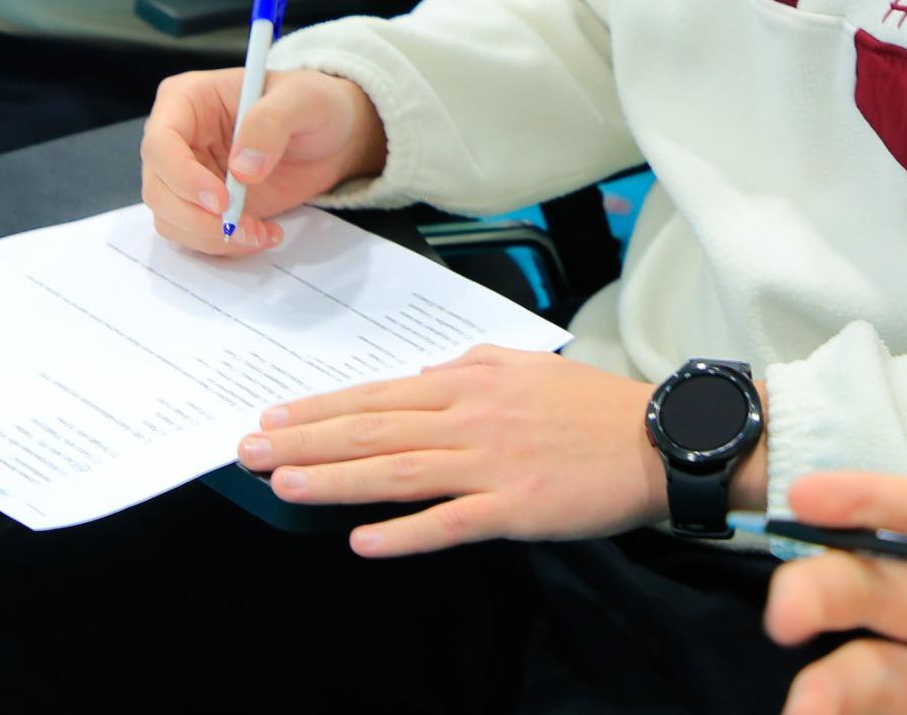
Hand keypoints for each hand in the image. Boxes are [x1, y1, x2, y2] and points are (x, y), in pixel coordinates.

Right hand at [138, 67, 387, 252]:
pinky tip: (262, 234)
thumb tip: (242, 167)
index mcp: (188, 99)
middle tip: (242, 228)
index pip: (160, 142)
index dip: (182, 176)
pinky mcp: (205, 206)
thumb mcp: (303, 99)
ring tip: (260, 232)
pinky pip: (195, 235)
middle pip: (158, 189)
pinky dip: (225, 245)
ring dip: (211, 237)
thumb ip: (271, 123)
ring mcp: (189, 176)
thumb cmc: (312, 103)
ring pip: (171, 218)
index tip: (221, 201)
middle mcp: (179, 139)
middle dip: (196, 218)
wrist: (332, 136)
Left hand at [238, 347, 668, 556]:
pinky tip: (362, 540)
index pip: (377, 395)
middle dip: (306, 441)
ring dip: (335, 480)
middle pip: (373, 430)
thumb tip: (421, 377)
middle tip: (250, 451)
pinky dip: (404, 532)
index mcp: (468, 381)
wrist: (656, 440)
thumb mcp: (523, 366)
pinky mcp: (514, 506)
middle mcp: (470, 417)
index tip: (273, 417)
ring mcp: (490, 463)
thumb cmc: (591, 406)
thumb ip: (467, 370)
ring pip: (397, 471)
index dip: (320, 408)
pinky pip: (449, 522)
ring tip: (284, 485)